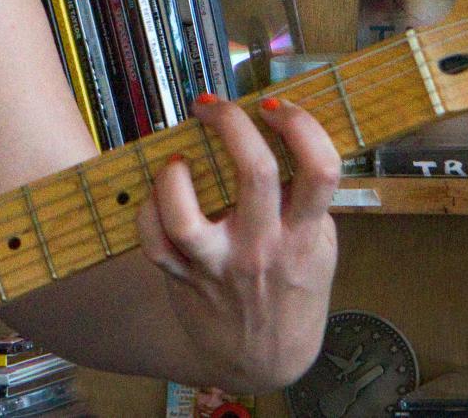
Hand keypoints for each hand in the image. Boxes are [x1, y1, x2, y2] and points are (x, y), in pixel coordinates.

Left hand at [133, 94, 342, 391]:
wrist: (264, 360)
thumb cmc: (292, 290)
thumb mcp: (319, 248)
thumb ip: (305, 201)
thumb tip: (278, 133)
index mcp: (305, 235)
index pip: (319, 169)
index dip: (300, 125)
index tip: (275, 106)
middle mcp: (262, 249)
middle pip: (255, 172)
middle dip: (232, 122)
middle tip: (215, 107)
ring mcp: (219, 266)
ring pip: (184, 214)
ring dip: (174, 173)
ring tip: (176, 157)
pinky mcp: (183, 278)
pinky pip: (152, 239)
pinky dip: (147, 208)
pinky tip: (159, 191)